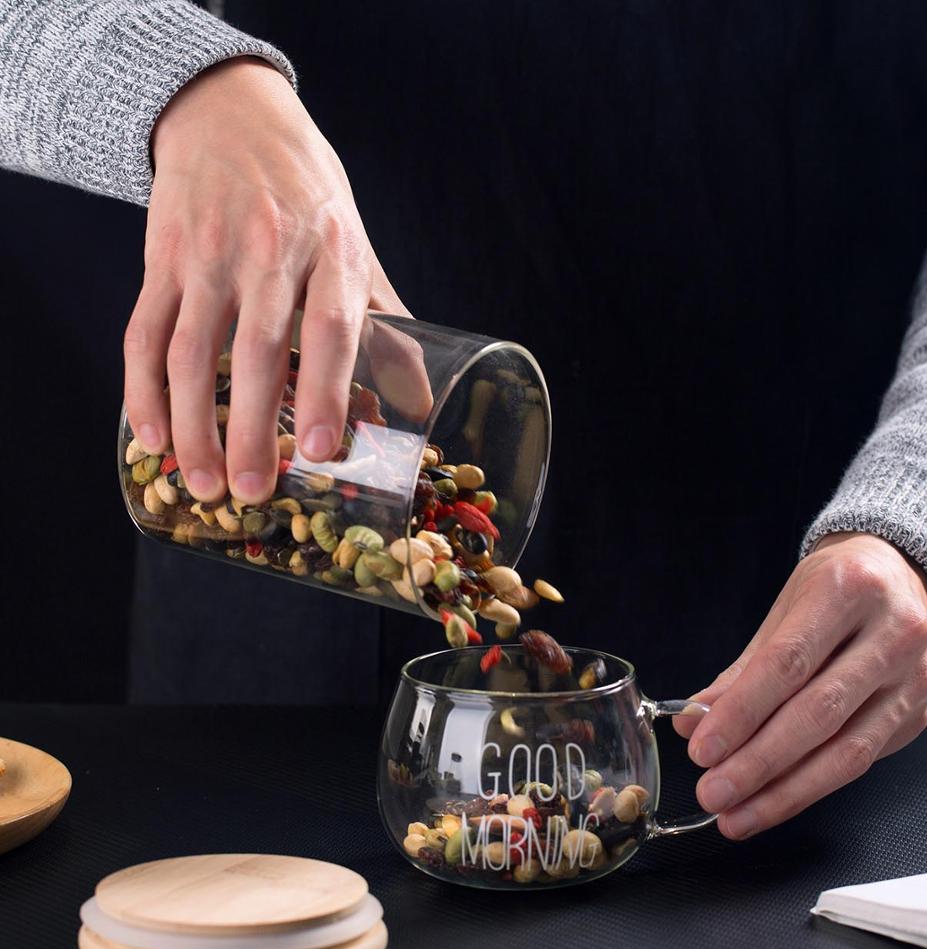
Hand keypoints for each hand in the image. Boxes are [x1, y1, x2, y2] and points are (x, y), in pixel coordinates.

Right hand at [124, 56, 422, 503]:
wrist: (233, 116)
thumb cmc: (309, 196)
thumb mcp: (357, 248)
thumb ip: (385, 326)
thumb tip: (418, 405)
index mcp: (330, 252)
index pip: (330, 327)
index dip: (328, 390)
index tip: (325, 449)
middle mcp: (268, 252)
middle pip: (258, 350)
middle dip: (253, 428)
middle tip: (255, 490)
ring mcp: (208, 255)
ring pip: (193, 350)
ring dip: (195, 424)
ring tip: (204, 483)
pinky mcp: (162, 260)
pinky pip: (145, 331)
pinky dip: (143, 389)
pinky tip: (152, 438)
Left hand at [675, 532, 926, 839]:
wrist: (904, 574)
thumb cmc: (834, 587)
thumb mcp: (785, 609)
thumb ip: (741, 670)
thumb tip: (694, 722)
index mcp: (848, 590)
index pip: (787, 664)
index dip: (742, 712)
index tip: (702, 749)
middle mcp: (892, 634)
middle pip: (817, 713)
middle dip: (758, 762)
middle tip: (713, 791)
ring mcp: (913, 678)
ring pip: (846, 751)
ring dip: (784, 791)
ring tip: (736, 814)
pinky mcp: (918, 715)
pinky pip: (861, 761)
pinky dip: (812, 786)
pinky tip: (774, 801)